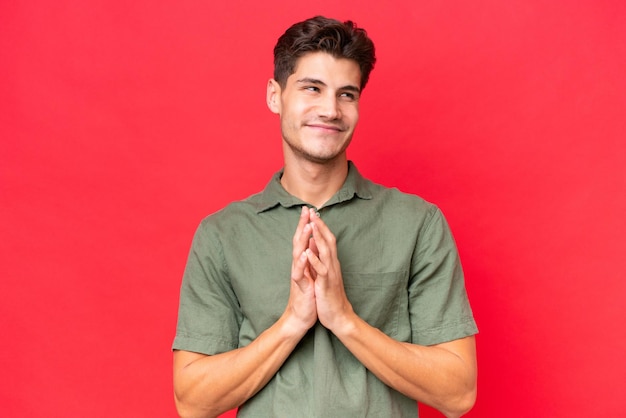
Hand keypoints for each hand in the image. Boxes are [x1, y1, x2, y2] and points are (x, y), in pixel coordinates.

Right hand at [284, 207, 317, 333]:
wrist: (300, 317)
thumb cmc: (306, 296)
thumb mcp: (309, 274)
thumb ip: (308, 259)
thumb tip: (310, 244)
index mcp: (302, 263)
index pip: (303, 240)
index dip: (306, 225)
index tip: (310, 210)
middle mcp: (298, 266)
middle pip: (298, 242)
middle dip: (302, 225)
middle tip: (306, 210)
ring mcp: (297, 276)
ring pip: (297, 254)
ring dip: (302, 240)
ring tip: (307, 225)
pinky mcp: (300, 287)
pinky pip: (299, 273)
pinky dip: (301, 263)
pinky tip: (304, 254)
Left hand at [305, 208, 353, 331]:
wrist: (339, 316)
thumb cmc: (330, 295)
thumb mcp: (325, 275)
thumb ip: (321, 260)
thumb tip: (315, 245)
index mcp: (330, 262)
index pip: (326, 240)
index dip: (320, 226)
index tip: (312, 213)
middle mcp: (332, 265)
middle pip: (328, 241)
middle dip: (320, 226)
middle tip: (313, 211)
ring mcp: (330, 274)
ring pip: (326, 252)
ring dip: (319, 238)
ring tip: (313, 224)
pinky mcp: (327, 284)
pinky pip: (321, 270)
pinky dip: (315, 260)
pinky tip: (308, 251)